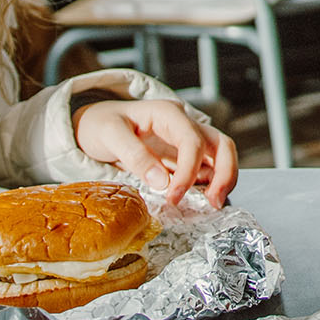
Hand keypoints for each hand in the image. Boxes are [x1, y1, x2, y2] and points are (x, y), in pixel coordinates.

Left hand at [73, 98, 237, 206]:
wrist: (94, 126)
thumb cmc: (101, 125)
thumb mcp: (109, 135)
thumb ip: (135, 156)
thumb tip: (162, 181)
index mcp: (167, 114)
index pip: (192, 141)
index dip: (189, 171)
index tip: (174, 197)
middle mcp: (183, 125)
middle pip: (220, 144)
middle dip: (225, 173)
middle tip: (214, 202)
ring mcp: (185, 141)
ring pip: (220, 157)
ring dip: (222, 180)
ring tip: (211, 205)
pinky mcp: (182, 158)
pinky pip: (206, 170)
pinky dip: (209, 185)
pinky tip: (199, 201)